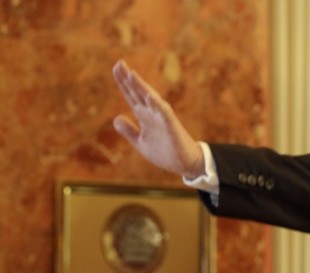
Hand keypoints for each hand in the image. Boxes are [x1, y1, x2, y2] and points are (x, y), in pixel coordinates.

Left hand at [112, 60, 203, 178]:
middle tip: (119, 63)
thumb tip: (116, 118)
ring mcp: (163, 119)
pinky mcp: (172, 127)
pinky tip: (149, 95)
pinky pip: (165, 113)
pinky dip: (157, 104)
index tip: (116, 68)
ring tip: (131, 74)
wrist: (185, 163)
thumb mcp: (141, 142)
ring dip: (142, 87)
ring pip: (151, 99)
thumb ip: (129, 131)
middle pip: (138, 93)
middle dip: (128, 79)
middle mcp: (153, 114)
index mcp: (145, 117)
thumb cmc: (165, 152)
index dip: (123, 83)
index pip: (132, 96)